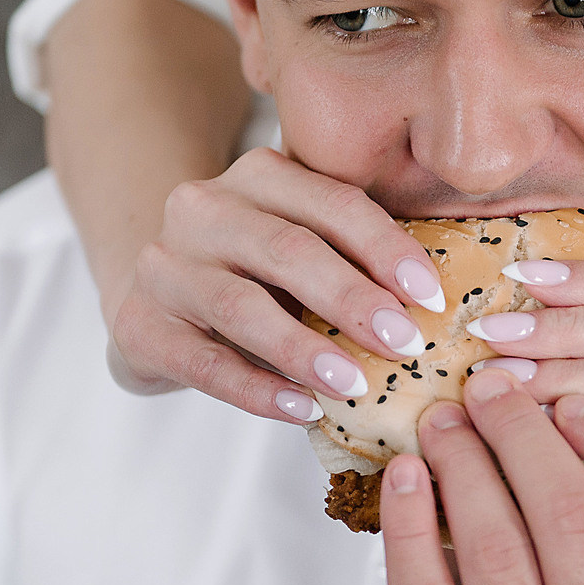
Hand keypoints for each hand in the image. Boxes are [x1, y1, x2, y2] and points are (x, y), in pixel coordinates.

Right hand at [109, 147, 449, 421]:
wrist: (157, 300)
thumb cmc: (257, 276)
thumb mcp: (302, 248)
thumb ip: (355, 256)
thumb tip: (444, 302)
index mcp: (259, 176)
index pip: (333, 202)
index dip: (386, 249)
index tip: (432, 297)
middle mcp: (203, 208)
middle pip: (288, 249)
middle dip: (355, 299)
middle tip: (407, 344)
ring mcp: (164, 266)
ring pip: (241, 306)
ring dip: (306, 348)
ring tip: (356, 385)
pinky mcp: (138, 325)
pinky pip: (203, 363)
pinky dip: (257, 389)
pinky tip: (302, 408)